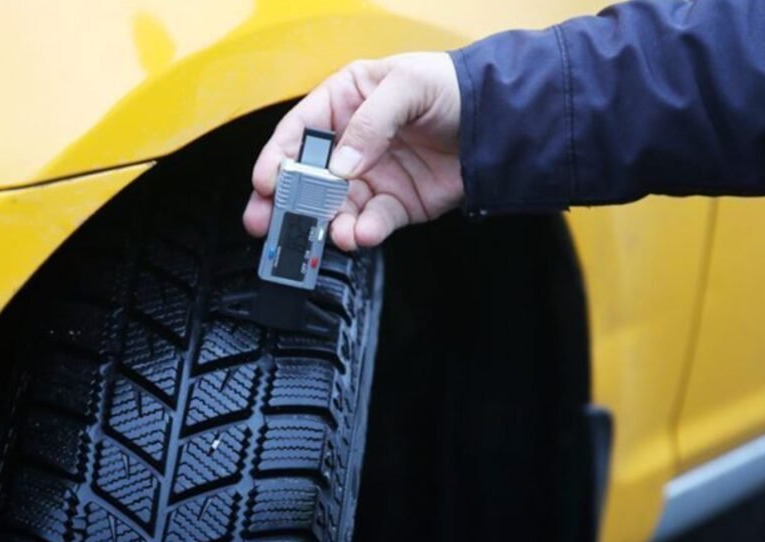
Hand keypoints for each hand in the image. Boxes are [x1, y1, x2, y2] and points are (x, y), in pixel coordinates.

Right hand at [243, 52, 463, 249]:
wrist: (499, 119)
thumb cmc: (450, 86)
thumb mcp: (406, 86)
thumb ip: (371, 123)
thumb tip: (341, 165)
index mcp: (344, 102)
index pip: (299, 131)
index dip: (278, 157)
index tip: (265, 182)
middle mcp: (350, 143)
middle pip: (307, 177)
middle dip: (286, 202)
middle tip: (266, 224)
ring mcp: (371, 177)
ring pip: (336, 208)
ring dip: (328, 224)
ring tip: (332, 233)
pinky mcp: (394, 205)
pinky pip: (372, 222)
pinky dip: (364, 231)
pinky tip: (363, 233)